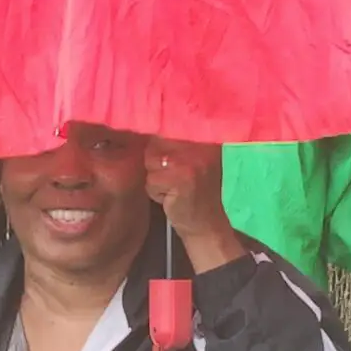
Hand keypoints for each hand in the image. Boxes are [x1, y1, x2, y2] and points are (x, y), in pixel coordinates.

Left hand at [144, 138, 242, 272]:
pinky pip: (151, 181)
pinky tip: (172, 198)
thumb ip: (173, 141)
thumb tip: (142, 125)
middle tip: (174, 178)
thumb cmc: (196, 192)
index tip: (164, 158)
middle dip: (156, 163)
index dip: (156, 140)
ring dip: (155, 178)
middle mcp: (201, 142)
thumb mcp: (191, 159)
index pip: (167, 125)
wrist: (208, 225)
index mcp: (204, 134)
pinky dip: (156, 192)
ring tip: (173, 188)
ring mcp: (191, 160)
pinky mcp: (181, 179)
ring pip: (150, 162)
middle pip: (154, 144)